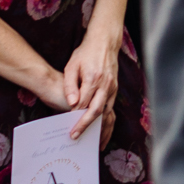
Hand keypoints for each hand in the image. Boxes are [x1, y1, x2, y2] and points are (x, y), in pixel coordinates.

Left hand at [63, 26, 121, 145]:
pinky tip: (101, 129)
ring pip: (106, 112)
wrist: (104, 42)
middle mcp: (105, 85)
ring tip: (93, 141)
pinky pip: (111, 108)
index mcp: (93, 79)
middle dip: (85, 125)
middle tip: (75, 136)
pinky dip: (106, 121)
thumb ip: (70, 85)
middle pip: (96, 111)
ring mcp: (112, 87)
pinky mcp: (115, 89)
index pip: (83, 103)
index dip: (75, 117)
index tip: (68, 127)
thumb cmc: (85, 53)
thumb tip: (71, 104)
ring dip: (99, 127)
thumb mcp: (72, 66)